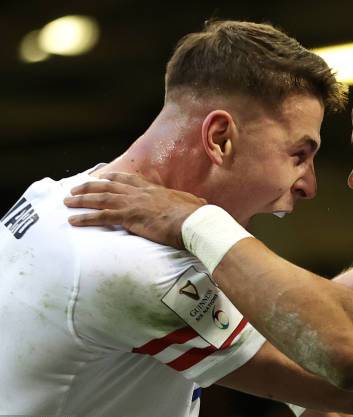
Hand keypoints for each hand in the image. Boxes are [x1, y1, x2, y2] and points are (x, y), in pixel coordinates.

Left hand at [64, 172, 205, 248]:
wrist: (194, 222)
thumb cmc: (196, 215)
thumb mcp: (193, 204)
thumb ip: (191, 203)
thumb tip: (203, 204)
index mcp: (153, 190)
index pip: (128, 180)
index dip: (113, 178)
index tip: (102, 177)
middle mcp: (140, 193)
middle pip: (108, 186)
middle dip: (89, 187)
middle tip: (75, 189)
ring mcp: (133, 204)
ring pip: (100, 199)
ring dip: (81, 200)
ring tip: (68, 202)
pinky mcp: (129, 217)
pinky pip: (101, 217)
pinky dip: (85, 218)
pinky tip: (73, 220)